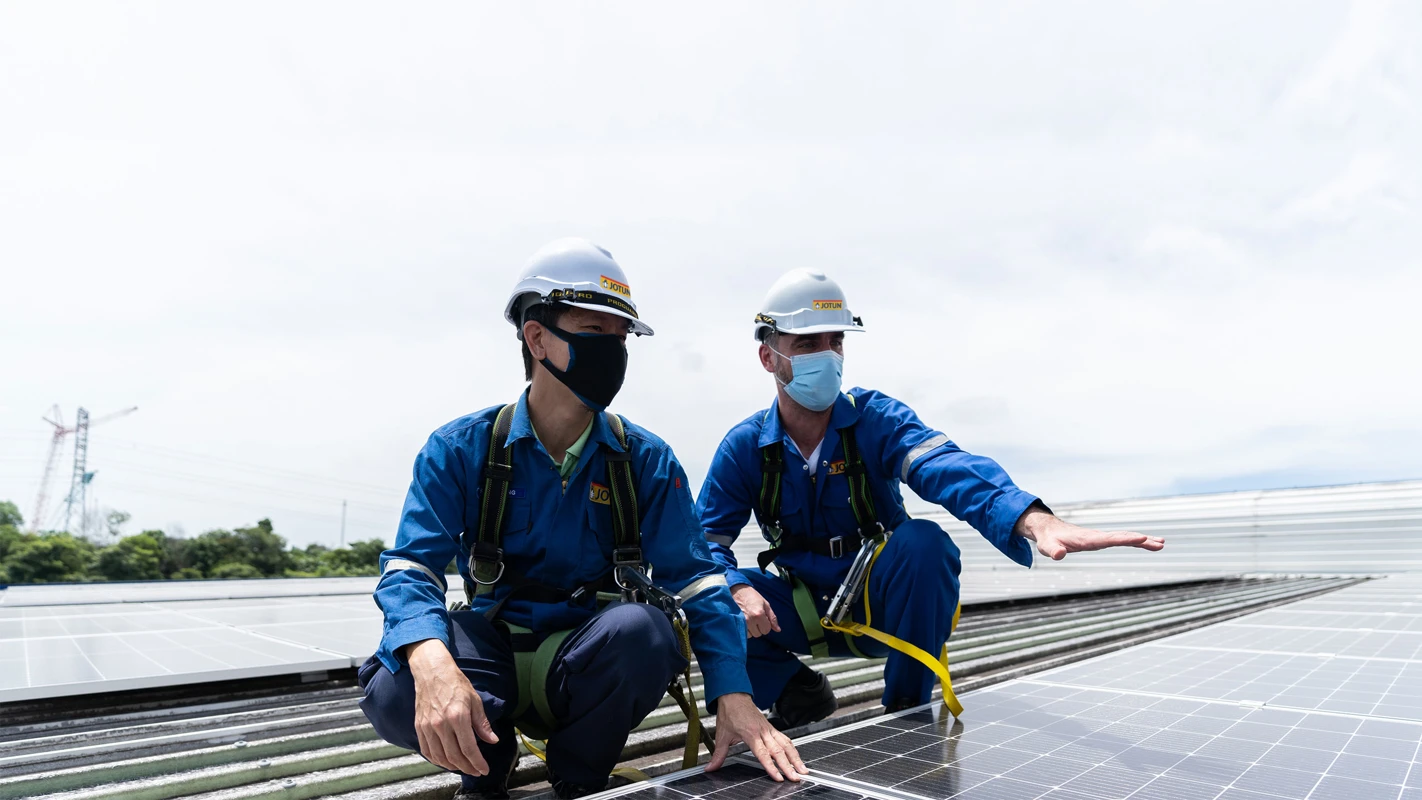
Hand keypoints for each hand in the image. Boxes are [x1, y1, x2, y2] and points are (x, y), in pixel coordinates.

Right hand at [404, 639, 499, 775]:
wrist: (432, 671)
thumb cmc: (455, 683)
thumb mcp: (475, 700)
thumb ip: (482, 724)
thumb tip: (492, 740)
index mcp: (458, 716)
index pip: (469, 748)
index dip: (477, 762)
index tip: (484, 769)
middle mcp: (441, 724)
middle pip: (454, 756)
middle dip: (467, 767)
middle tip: (475, 771)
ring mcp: (428, 726)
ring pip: (440, 756)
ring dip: (452, 766)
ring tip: (463, 767)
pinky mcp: (419, 727)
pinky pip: (427, 750)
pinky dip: (437, 760)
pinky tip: (445, 761)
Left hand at [708, 693, 807, 781]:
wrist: (734, 695)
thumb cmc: (729, 713)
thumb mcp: (721, 735)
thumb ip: (718, 755)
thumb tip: (710, 768)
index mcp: (751, 734)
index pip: (763, 754)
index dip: (771, 767)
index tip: (779, 777)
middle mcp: (763, 732)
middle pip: (779, 751)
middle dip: (789, 766)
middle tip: (796, 778)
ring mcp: (769, 729)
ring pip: (786, 744)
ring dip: (795, 758)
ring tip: (803, 770)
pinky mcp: (771, 728)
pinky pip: (785, 738)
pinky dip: (792, 748)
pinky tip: (797, 757)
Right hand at [731, 584, 779, 637]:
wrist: (737, 590)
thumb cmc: (752, 596)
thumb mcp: (765, 604)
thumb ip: (772, 618)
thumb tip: (778, 630)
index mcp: (759, 615)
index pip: (766, 630)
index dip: (766, 625)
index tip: (763, 618)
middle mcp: (750, 620)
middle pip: (758, 634)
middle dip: (759, 628)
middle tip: (756, 618)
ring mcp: (742, 622)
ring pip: (751, 635)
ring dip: (752, 630)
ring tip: (750, 619)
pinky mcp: (735, 623)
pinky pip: (743, 634)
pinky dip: (745, 630)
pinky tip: (745, 622)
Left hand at [1015, 505, 1164, 560]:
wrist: (1049, 530)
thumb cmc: (1049, 540)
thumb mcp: (1048, 547)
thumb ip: (1053, 551)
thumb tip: (1058, 555)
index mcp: (1088, 539)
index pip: (1109, 539)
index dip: (1125, 539)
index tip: (1142, 538)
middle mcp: (1097, 536)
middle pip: (1123, 537)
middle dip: (1141, 540)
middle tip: (1160, 543)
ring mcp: (1101, 537)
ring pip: (1125, 537)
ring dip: (1143, 540)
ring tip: (1161, 543)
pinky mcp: (1101, 540)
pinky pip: (1122, 540)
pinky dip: (1135, 541)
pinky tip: (1147, 543)